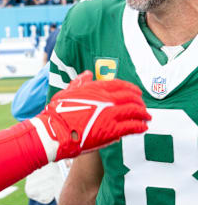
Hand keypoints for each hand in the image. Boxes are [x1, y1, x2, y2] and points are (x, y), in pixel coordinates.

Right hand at [30, 71, 150, 161]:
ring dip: (143, 114)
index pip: (120, 85)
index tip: (137, 92)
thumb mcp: (68, 91)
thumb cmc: (58, 111)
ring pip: (134, 112)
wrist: (57, 130)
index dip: (131, 88)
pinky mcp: (112, 131)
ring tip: (147, 117)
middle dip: (139, 102)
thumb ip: (79, 82)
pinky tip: (143, 128)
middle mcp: (106, 99)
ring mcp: (110, 114)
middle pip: (131, 98)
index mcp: (96, 88)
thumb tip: (87, 73)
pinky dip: (140, 126)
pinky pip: (132, 127)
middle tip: (143, 106)